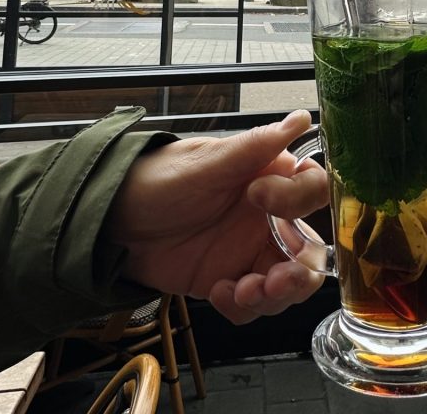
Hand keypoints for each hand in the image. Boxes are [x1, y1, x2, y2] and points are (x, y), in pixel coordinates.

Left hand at [106, 110, 328, 323]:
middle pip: (311, 249)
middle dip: (301, 271)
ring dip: (275, 295)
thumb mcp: (207, 163)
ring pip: (289, 284)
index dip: (298, 200)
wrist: (114, 224)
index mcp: (269, 178)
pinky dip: (245, 307)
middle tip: (276, 281)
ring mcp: (249, 252)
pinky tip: (220, 293)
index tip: (259, 199)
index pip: (313, 189)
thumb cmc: (160, 179)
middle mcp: (267, 218)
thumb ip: (256, 147)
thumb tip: (301, 118)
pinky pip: (256, 305)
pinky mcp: (231, 281)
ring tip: (243, 293)